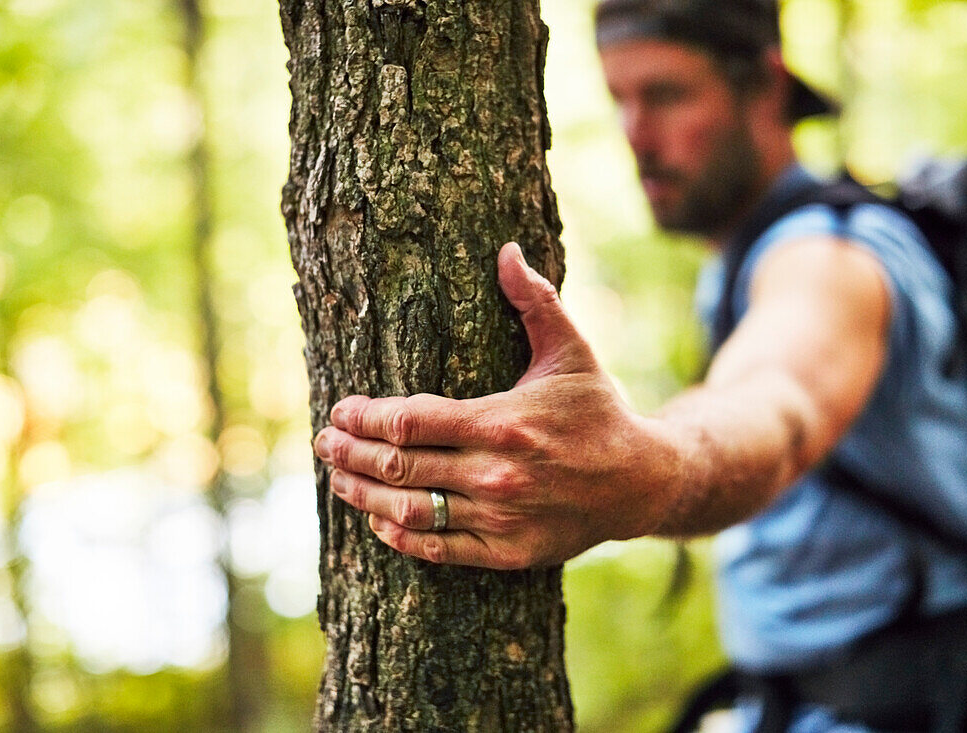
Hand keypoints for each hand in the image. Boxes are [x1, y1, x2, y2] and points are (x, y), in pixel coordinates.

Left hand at [313, 242, 679, 568]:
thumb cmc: (598, 411)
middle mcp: (497, 474)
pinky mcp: (508, 552)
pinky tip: (378, 518)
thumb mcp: (571, 352)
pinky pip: (438, 549)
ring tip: (336, 477)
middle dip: (350, 452)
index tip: (341, 408)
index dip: (366, 416)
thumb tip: (506, 250)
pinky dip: (399, 535)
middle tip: (324, 440)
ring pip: (410, 509)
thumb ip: (535, 302)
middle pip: (399, 465)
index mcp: (504, 423)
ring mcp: (501, 517)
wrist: (642, 481)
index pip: (411, 420)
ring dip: (362, 494)